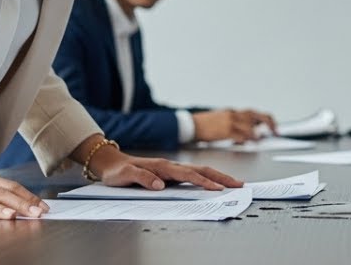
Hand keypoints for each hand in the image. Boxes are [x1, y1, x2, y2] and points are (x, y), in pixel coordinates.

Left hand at [96, 151, 242, 190]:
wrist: (112, 163)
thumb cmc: (118, 171)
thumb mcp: (125, 175)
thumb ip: (143, 178)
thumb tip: (161, 185)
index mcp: (162, 167)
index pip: (189, 175)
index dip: (205, 182)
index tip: (219, 188)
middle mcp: (170, 166)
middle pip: (202, 170)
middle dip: (221, 177)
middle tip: (238, 184)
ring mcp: (172, 169)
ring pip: (200, 171)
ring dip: (218, 176)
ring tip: (233, 183)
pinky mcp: (171, 174)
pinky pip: (194, 175)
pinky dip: (208, 178)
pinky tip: (214, 183)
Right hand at [192, 109, 272, 142]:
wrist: (192, 125)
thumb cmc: (206, 126)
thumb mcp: (223, 121)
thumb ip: (237, 125)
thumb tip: (251, 133)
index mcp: (234, 112)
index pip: (255, 113)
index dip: (267, 120)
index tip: (274, 129)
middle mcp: (234, 114)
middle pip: (256, 115)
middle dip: (269, 123)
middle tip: (275, 132)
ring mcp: (230, 121)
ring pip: (250, 125)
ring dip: (256, 134)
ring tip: (257, 140)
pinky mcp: (225, 129)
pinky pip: (240, 134)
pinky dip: (245, 138)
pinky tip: (245, 142)